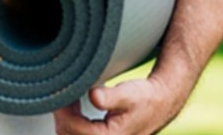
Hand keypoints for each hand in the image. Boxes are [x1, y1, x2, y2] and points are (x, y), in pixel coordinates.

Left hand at [52, 77, 182, 134]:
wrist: (161, 104)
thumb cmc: (146, 99)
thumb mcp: (129, 94)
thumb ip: (110, 97)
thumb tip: (93, 96)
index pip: (72, 128)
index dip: (62, 109)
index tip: (61, 92)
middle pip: (67, 134)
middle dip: (62, 114)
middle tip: (63, 94)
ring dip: (66, 120)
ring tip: (69, 101)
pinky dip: (72, 123)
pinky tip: (76, 109)